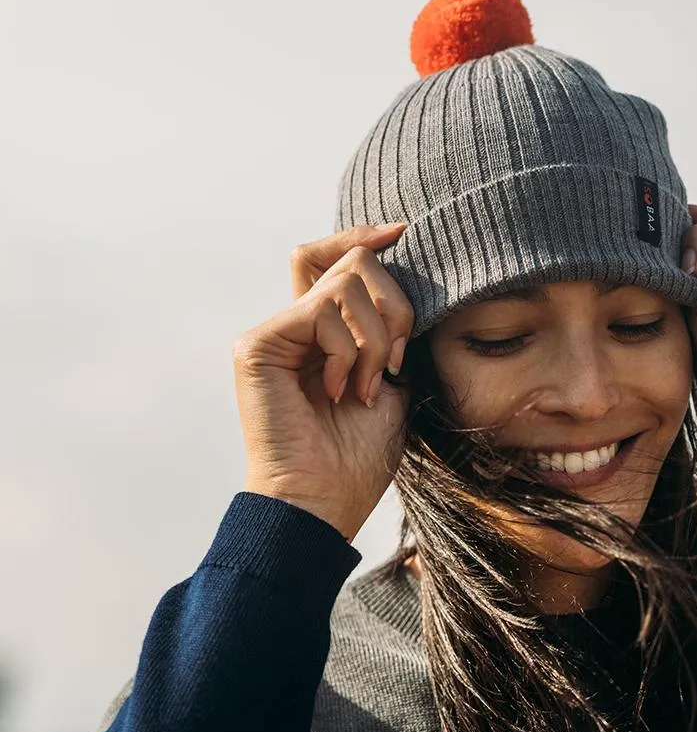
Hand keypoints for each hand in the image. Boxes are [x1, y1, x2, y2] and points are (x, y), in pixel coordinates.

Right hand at [233, 223, 413, 539]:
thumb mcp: (390, 384)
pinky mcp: (258, 344)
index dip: (367, 237)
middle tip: (394, 362)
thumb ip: (388, 332)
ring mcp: (274, 332)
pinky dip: (348, 351)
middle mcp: (296, 325)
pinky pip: (322, 311)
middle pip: (351, 261)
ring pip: (345, 280)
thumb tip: (399, 277)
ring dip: (376, 337)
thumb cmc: (358, 456)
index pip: (337, 260)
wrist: (325, 499)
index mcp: (325, 334)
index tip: (403, 232)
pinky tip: (340, 391)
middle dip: (394, 307)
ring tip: (366, 388)